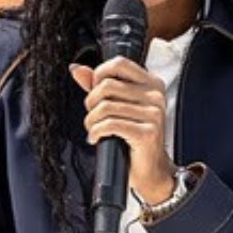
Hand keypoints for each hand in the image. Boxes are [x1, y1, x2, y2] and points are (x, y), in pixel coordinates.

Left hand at [70, 57, 176, 201]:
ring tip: (94, 129)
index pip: (119, 63)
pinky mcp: (147, 133)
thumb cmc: (132, 136)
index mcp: (151, 83)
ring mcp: (154, 114)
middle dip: (91, 102)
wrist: (150, 168)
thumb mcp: (117, 106)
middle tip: (93, 116)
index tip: (94, 91)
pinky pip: (109, 124)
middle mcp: (156, 95)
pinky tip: (96, 138)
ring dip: (91, 121)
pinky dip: (95, 132)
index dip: (98, 75)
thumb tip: (76, 69)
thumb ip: (98, 85)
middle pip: (107, 85)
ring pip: (105, 106)